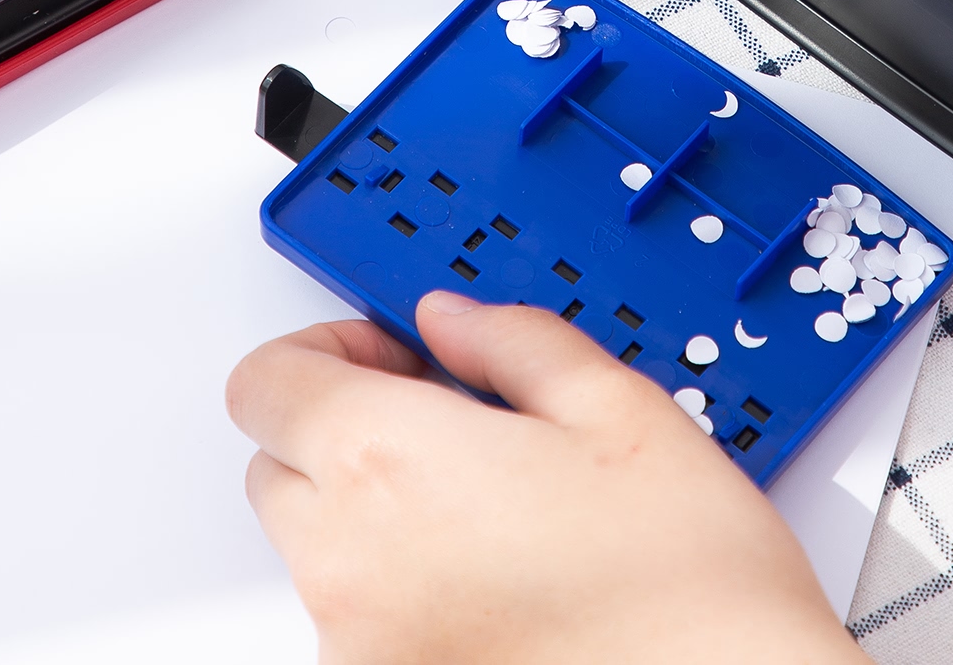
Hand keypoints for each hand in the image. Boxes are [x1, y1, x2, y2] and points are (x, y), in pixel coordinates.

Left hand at [226, 293, 869, 664]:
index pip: (267, 381)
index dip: (326, 347)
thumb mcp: (616, 406)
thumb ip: (511, 340)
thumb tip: (450, 319)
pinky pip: (357, 619)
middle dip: (344, 426)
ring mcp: (363, 647)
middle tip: (442, 418)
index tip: (392, 352)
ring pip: (314, 546)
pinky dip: (398, 585)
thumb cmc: (685, 578)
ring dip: (368, 508)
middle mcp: (351, 564)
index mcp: (390, 463)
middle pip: (277, 463)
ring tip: (487, 503)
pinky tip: (498, 573)